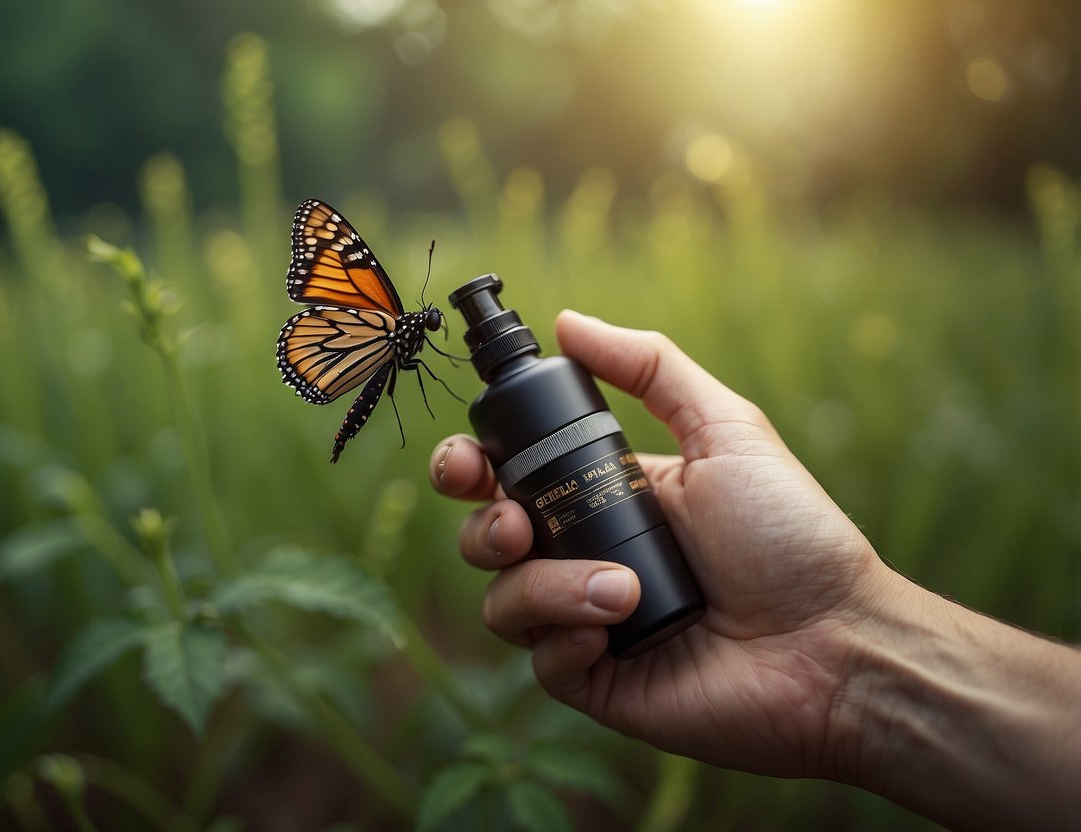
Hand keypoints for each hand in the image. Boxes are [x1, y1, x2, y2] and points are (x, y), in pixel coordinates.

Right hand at [430, 310, 895, 779]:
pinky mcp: (596, 682)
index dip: (469, 465)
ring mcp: (586, 622)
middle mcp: (585, 557)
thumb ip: (650, 369)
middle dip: (482, 526)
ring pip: (504, 602)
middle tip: (515, 525)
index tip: (468, 460)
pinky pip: (539, 660)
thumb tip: (568, 321)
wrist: (836, 640)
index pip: (509, 476)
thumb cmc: (792, 535)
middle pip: (485, 539)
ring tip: (620, 588)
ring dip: (543, 587)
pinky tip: (615, 625)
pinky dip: (564, 636)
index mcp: (603, 497)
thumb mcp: (726, 430)